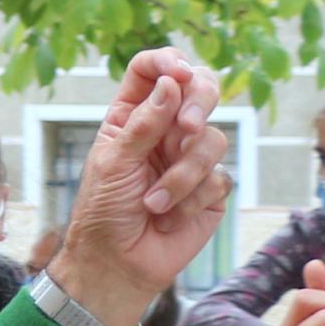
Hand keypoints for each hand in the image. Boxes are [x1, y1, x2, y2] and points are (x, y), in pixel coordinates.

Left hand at [50, 51, 231, 325]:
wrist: (119, 262)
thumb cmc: (104, 211)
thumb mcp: (114, 162)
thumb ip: (145, 122)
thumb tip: (171, 81)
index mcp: (132, 116)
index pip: (151, 71)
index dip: (167, 62)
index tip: (177, 72)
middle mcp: (165, 130)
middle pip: (199, 91)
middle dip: (198, 106)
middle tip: (186, 129)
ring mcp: (191, 157)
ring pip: (212, 140)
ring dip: (183, 176)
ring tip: (154, 203)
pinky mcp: (211, 188)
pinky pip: (219, 178)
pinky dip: (192, 199)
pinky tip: (169, 218)